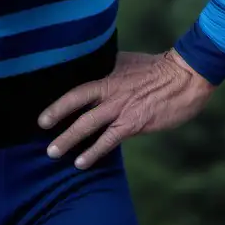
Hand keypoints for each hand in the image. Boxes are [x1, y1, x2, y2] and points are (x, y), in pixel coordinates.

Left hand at [37, 48, 214, 169]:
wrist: (184, 76)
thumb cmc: (157, 68)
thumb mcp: (126, 61)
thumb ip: (108, 68)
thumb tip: (93, 72)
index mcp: (107, 72)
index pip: (76, 83)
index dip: (59, 94)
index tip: (45, 104)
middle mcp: (109, 89)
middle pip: (75, 102)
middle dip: (56, 116)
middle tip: (40, 127)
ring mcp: (120, 107)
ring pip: (87, 124)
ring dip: (68, 139)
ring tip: (53, 152)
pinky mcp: (133, 123)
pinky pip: (108, 140)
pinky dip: (93, 152)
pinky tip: (81, 163)